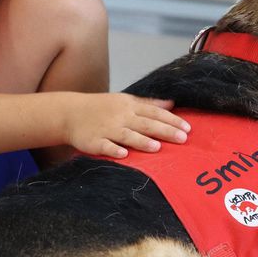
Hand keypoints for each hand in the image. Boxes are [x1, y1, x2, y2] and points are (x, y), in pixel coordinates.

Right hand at [63, 93, 190, 157]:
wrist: (70, 113)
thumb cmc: (102, 108)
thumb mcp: (125, 101)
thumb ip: (148, 103)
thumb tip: (172, 103)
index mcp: (129, 106)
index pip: (154, 112)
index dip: (171, 120)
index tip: (187, 128)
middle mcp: (120, 117)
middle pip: (145, 124)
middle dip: (164, 131)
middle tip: (182, 138)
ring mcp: (107, 129)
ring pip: (127, 135)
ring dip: (141, 141)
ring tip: (157, 147)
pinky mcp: (94, 141)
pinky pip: (105, 146)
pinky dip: (114, 150)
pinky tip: (123, 155)